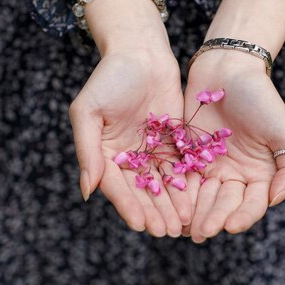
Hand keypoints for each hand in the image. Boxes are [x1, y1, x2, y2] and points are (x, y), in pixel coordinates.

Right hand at [69, 49, 191, 236]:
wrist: (141, 52)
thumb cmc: (108, 78)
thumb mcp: (88, 112)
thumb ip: (87, 151)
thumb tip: (86, 191)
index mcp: (104, 154)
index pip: (116, 186)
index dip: (128, 206)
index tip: (140, 225)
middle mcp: (128, 158)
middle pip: (142, 191)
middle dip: (155, 212)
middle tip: (167, 232)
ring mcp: (151, 151)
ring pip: (164, 184)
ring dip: (172, 205)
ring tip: (184, 224)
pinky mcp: (174, 142)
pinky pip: (181, 167)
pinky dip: (188, 185)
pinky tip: (198, 201)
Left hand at [184, 51, 284, 242]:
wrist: (228, 69)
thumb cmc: (261, 98)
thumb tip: (274, 200)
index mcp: (261, 174)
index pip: (252, 204)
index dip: (243, 217)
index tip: (230, 226)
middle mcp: (236, 176)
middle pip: (225, 204)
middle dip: (214, 219)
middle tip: (201, 233)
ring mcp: (211, 168)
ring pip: (202, 197)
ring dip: (194, 213)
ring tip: (184, 227)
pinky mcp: (189, 157)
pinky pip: (184, 180)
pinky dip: (178, 194)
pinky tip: (171, 205)